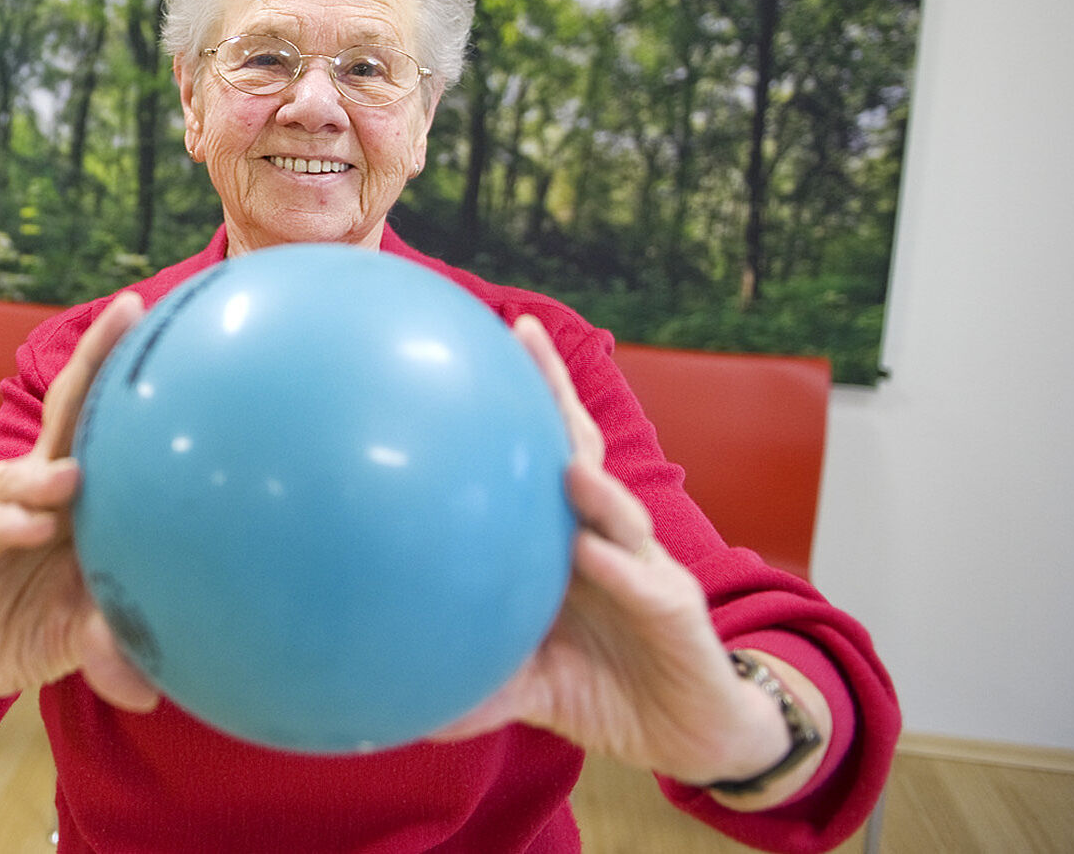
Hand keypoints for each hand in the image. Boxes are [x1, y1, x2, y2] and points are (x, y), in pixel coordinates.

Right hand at [0, 293, 159, 731]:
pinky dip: (7, 524)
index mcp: (84, 499)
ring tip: (73, 484)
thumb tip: (151, 690)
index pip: (111, 426)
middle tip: (127, 316)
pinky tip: (31, 530)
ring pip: (23, 472)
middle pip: (67, 415)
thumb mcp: (80, 634)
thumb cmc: (31, 626)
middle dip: (95, 362)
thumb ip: (112, 643)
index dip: (134, 376)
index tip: (169, 326)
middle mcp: (41, 486)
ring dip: (47, 476)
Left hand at [429, 317, 826, 800]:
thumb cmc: (603, 691)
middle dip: (556, 392)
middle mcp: (606, 538)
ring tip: (563, 464)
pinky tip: (591, 553)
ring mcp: (647, 568)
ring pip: (622, 513)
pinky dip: (619, 569)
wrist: (686, 737)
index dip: (513, 403)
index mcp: (566, 540)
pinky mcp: (677, 612)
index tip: (466, 349)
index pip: (536, 455)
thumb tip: (387, 703)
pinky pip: (647, 586)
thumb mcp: (527, 684)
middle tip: (522, 336)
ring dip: (595, 487)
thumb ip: (469, 677)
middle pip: (582, 451)